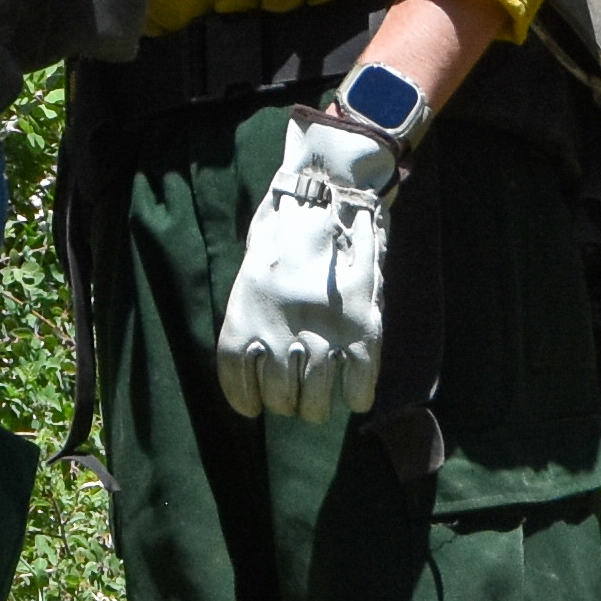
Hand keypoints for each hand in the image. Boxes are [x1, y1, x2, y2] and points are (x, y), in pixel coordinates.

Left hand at [218, 119, 402, 418]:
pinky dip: (355, 398)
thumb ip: (256, 320)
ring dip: (316, 407)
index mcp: (246, 317)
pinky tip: (353, 394)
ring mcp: (324, 333)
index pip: (237, 382)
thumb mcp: (254, 274)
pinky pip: (358, 390)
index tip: (255, 404)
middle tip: (296, 394)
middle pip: (280, 399)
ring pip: (315, 404)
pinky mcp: (363, 330)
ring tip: (321, 397)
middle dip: (288, 403)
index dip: (246, 399)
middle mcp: (281, 331)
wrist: (324, 193)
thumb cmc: (285, 234)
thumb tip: (262, 361)